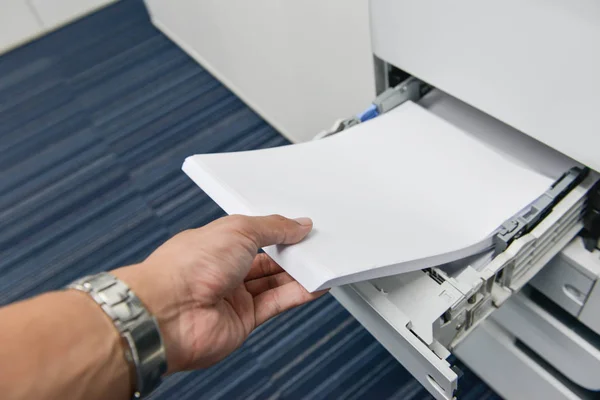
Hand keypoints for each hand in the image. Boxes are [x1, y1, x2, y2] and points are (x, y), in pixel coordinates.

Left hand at [113, 215, 324, 373]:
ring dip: (298, 275)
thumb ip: (273, 227)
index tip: (301, 229)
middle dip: (291, 254)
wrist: (169, 312)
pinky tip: (315, 286)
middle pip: (266, 260)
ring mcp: (232, 296)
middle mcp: (223, 270)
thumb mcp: (238, 229)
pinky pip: (276, 304)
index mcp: (216, 243)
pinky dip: (297, 295)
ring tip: (322, 265)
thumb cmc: (187, 266)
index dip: (278, 232)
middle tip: (315, 247)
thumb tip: (298, 224)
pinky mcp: (243, 320)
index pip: (254, 234)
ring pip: (274, 283)